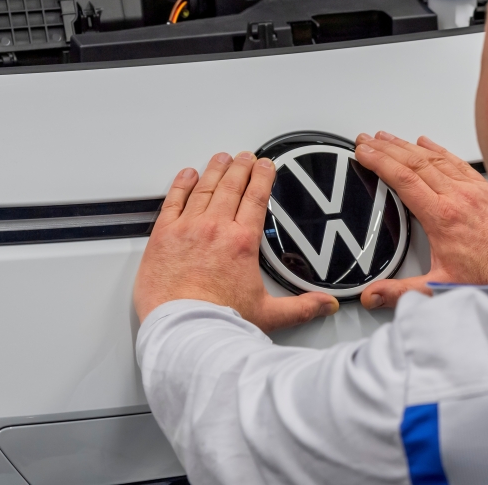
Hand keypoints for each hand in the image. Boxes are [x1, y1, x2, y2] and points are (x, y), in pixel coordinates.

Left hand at [133, 151, 338, 331]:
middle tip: (245, 156)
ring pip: (203, 188)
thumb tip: (325, 305)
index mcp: (242, 242)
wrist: (184, 330)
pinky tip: (186, 176)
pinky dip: (180, 185)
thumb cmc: (219, 322)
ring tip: (221, 158)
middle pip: (231, 186)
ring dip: (214, 170)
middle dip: (241, 167)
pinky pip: (172, 201)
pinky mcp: (162, 237)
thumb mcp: (268, 314)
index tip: (265, 165)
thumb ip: (301, 307)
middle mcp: (215, 229)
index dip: (262, 177)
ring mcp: (187, 229)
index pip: (255, 198)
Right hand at [354, 132, 487, 309]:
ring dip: (407, 145)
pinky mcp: (484, 188)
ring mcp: (471, 189)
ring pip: (434, 158)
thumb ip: (401, 291)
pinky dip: (438, 149)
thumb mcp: (439, 286)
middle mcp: (457, 196)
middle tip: (367, 139)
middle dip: (387, 148)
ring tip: (387, 137)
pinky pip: (456, 161)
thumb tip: (372, 296)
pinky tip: (426, 142)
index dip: (380, 162)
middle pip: (414, 162)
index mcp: (441, 217)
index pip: (403, 179)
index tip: (364, 152)